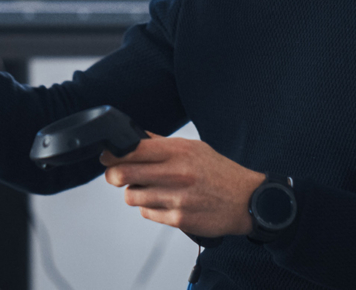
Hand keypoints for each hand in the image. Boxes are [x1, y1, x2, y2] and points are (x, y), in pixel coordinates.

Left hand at [101, 133, 265, 237]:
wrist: (247, 201)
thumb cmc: (220, 172)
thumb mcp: (194, 148)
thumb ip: (162, 143)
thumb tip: (134, 137)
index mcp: (178, 151)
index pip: (132, 149)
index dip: (113, 153)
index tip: (108, 156)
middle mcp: (176, 173)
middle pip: (124, 174)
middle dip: (114, 175)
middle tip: (116, 175)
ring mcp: (177, 198)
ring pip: (131, 196)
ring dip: (134, 193)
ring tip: (147, 189)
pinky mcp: (179, 219)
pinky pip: (147, 213)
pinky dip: (149, 208)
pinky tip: (163, 202)